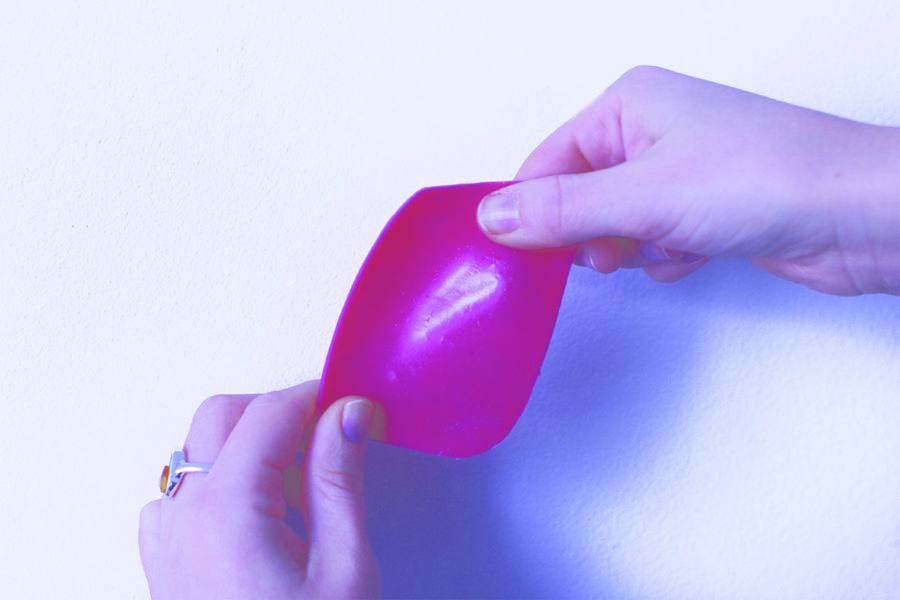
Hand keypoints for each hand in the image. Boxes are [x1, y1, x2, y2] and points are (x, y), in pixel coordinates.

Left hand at [139, 381, 380, 598]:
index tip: (350, 405)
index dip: (315, 397)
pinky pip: (180, 493)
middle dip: (277, 411)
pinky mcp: (165, 563)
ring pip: (197, 450)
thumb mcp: (344, 568)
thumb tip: (347, 414)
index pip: (268, 413)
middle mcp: (183, 517)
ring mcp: (166, 540)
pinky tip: (262, 517)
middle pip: (221, 416)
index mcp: (226, 510)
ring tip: (298, 488)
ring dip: (247, 446)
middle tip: (329, 436)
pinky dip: (221, 483)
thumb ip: (339, 478)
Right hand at [477, 66, 899, 294]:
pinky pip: (651, 240)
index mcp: (629, 104)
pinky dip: (664, 256)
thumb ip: (560, 211)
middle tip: (612, 247)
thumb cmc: (767, 180)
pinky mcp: (703, 207)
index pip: (546, 162)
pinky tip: (696, 251)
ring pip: (614, 224)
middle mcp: (651, 130)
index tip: (522, 253)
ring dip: (631, 247)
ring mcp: (679, 169)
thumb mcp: (642, 198)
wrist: (858, 216)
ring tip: (666, 243)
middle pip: (577, 195)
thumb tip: (491, 216)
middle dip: (590, 234)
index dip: (532, 211)